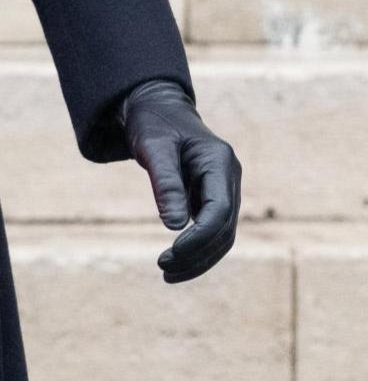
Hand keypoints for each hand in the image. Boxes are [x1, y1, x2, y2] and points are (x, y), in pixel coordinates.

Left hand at [117, 79, 242, 283]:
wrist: (155, 107)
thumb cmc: (152, 123)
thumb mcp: (153, 147)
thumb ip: (165, 183)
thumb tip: (174, 226)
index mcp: (220, 161)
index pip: (220, 210)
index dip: (200, 236)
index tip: (172, 253)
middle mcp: (228, 177)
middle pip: (225, 228)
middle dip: (198, 254)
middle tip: (164, 268)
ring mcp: (223, 188)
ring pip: (222, 235)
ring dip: (199, 258)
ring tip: (167, 273)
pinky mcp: (212, 197)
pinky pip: (211, 230)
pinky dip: (197, 249)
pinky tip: (175, 262)